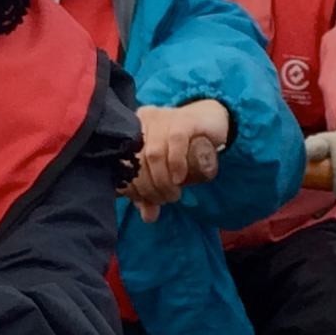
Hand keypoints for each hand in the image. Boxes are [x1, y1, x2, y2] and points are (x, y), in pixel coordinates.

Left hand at [123, 100, 229, 220]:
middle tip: (164, 199)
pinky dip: (176, 164)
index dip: (132, 187)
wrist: (211, 123)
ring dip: (163, 180)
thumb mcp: (165, 172)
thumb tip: (148, 217)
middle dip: (150, 187)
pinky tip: (180, 178)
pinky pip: (175, 141)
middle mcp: (145, 121)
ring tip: (173, 193)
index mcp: (132, 131)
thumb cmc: (183, 149)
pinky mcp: (185, 119)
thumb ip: (152, 192)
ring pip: (155, 153)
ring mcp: (164, 117)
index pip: (123, 163)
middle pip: (139, 160)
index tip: (144, 201)